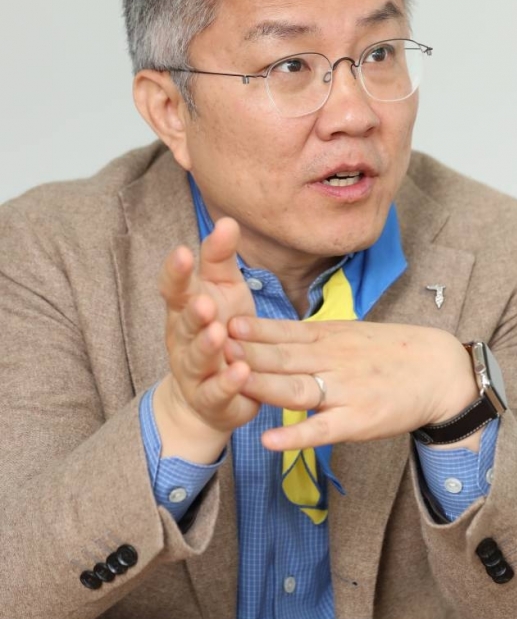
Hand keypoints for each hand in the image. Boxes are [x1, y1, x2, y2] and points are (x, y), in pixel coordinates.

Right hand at [158, 217, 258, 434]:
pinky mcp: (211, 399)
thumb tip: (228, 219)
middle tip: (203, 302)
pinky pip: (217, 391)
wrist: (213, 395)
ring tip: (218, 334)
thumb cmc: (222, 329)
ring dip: (206, 347)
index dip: (176, 272)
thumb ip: (221, 259)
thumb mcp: (224, 290)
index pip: (174, 288)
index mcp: (184, 307)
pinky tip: (240, 372)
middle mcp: (182, 338)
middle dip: (192, 313)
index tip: (183, 252)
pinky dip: (227, 383)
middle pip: (183, 323)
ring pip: (197, 357)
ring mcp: (193, 371)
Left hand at [225, 318, 478, 450]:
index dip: (249, 329)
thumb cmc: (389, 352)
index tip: (214, 319)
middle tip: (208, 345)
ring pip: (296, 388)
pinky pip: (323, 429)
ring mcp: (346, 390)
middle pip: (282, 356)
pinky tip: (269, 440)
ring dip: (261, 386)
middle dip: (244, 353)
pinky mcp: (360, 420)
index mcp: (328, 337)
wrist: (439, 370)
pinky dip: (296, 434)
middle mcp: (333, 359)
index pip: (282, 331)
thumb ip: (310, 335)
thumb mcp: (348, 333)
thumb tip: (269, 332)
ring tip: (230, 382)